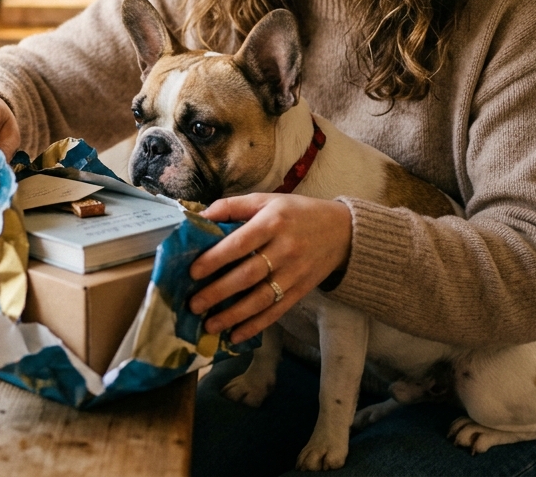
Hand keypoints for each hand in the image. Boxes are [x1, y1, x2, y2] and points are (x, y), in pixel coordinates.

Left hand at [188, 193, 351, 343]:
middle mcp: (285, 249)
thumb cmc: (296, 212)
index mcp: (273, 222)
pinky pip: (276, 311)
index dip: (215, 259)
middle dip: (218, 292)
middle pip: (248, 275)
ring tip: (209, 325)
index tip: (193, 272)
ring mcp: (294, 274)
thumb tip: (195, 217)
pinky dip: (255, 326)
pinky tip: (235, 336)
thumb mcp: (266, 200)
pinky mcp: (301, 291)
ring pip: (261, 299)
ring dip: (233, 315)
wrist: (342, 232)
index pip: (240, 243)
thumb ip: (231, 206)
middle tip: (193, 304)